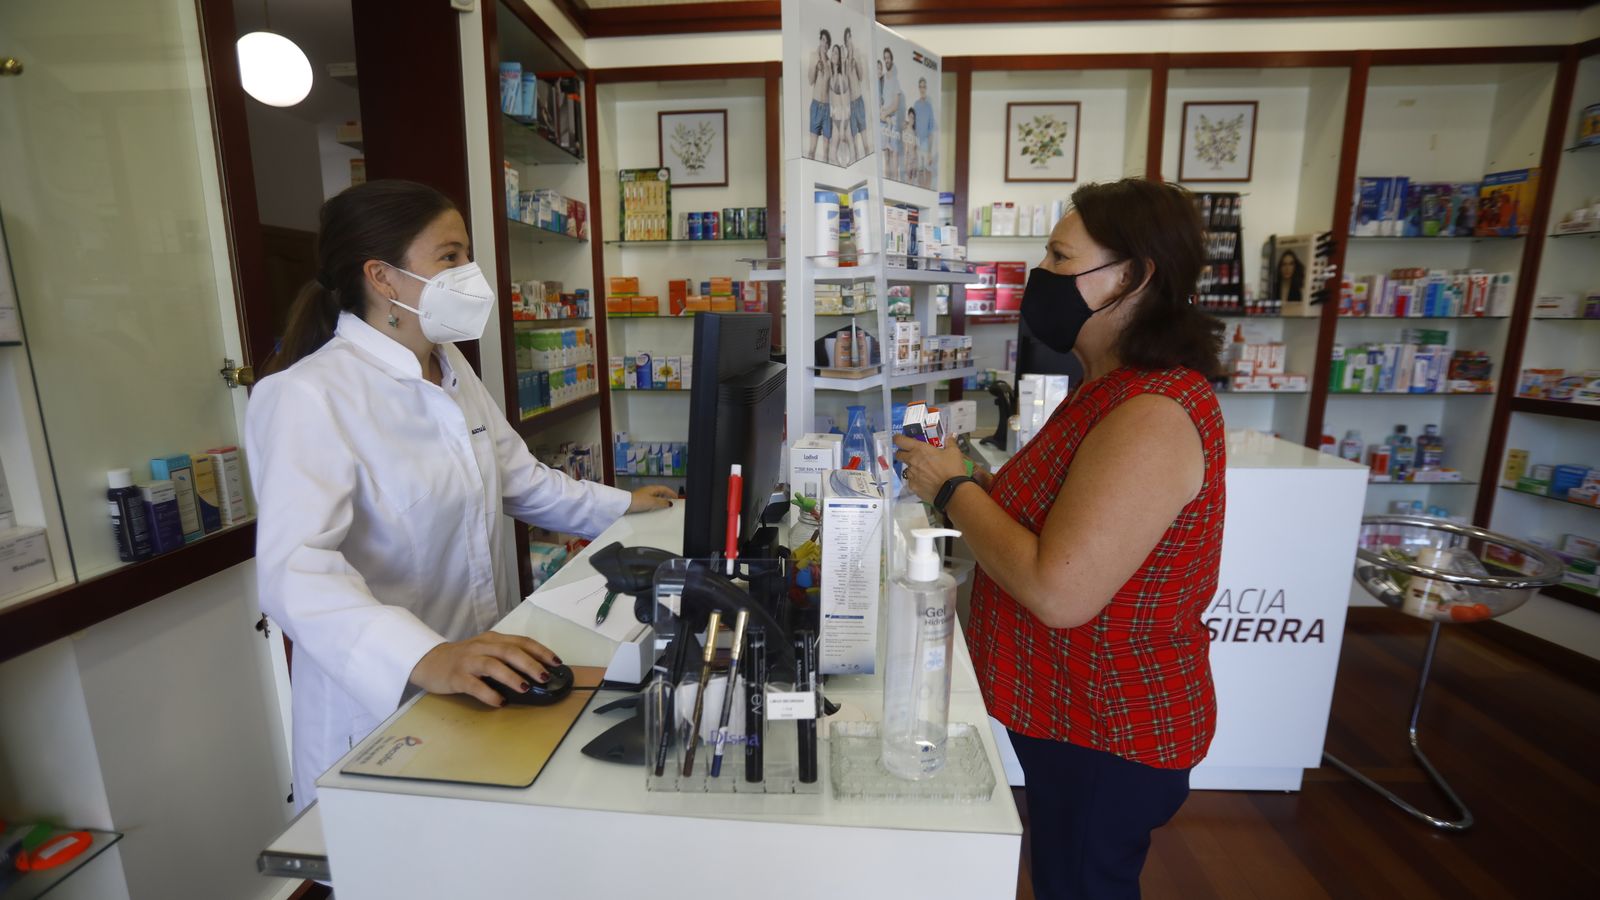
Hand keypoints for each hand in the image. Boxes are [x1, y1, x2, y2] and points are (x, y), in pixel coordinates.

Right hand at [409, 631, 560, 707]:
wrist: (429, 661)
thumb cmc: (464, 658)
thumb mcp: (486, 651)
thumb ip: (507, 657)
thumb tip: (537, 673)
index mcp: (493, 639)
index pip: (521, 642)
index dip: (540, 651)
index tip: (557, 663)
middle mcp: (482, 647)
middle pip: (510, 652)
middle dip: (530, 664)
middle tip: (545, 677)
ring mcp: (468, 661)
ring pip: (493, 665)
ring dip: (511, 676)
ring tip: (525, 688)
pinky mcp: (456, 677)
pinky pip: (474, 685)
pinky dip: (488, 694)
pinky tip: (499, 702)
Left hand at [626, 485, 676, 513]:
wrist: (625, 504)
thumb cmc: (639, 501)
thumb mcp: (653, 502)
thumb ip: (662, 502)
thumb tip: (669, 503)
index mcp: (652, 488)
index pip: (664, 489)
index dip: (671, 492)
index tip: (676, 497)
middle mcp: (648, 490)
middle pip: (660, 491)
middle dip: (666, 495)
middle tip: (671, 501)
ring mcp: (644, 494)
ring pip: (655, 496)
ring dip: (661, 499)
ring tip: (664, 505)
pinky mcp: (640, 499)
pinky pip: (650, 500)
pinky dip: (655, 502)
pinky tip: (654, 507)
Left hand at [892, 434, 970, 504]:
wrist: (952, 491)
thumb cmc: (952, 469)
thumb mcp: (954, 453)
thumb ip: (950, 442)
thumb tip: (950, 436)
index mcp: (919, 449)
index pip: (900, 440)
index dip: (898, 438)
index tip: (899, 439)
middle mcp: (912, 461)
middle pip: (899, 455)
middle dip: (903, 453)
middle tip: (913, 455)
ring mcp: (911, 475)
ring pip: (906, 469)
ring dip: (912, 468)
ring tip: (925, 472)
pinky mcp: (912, 487)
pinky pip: (912, 481)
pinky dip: (917, 480)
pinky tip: (926, 482)